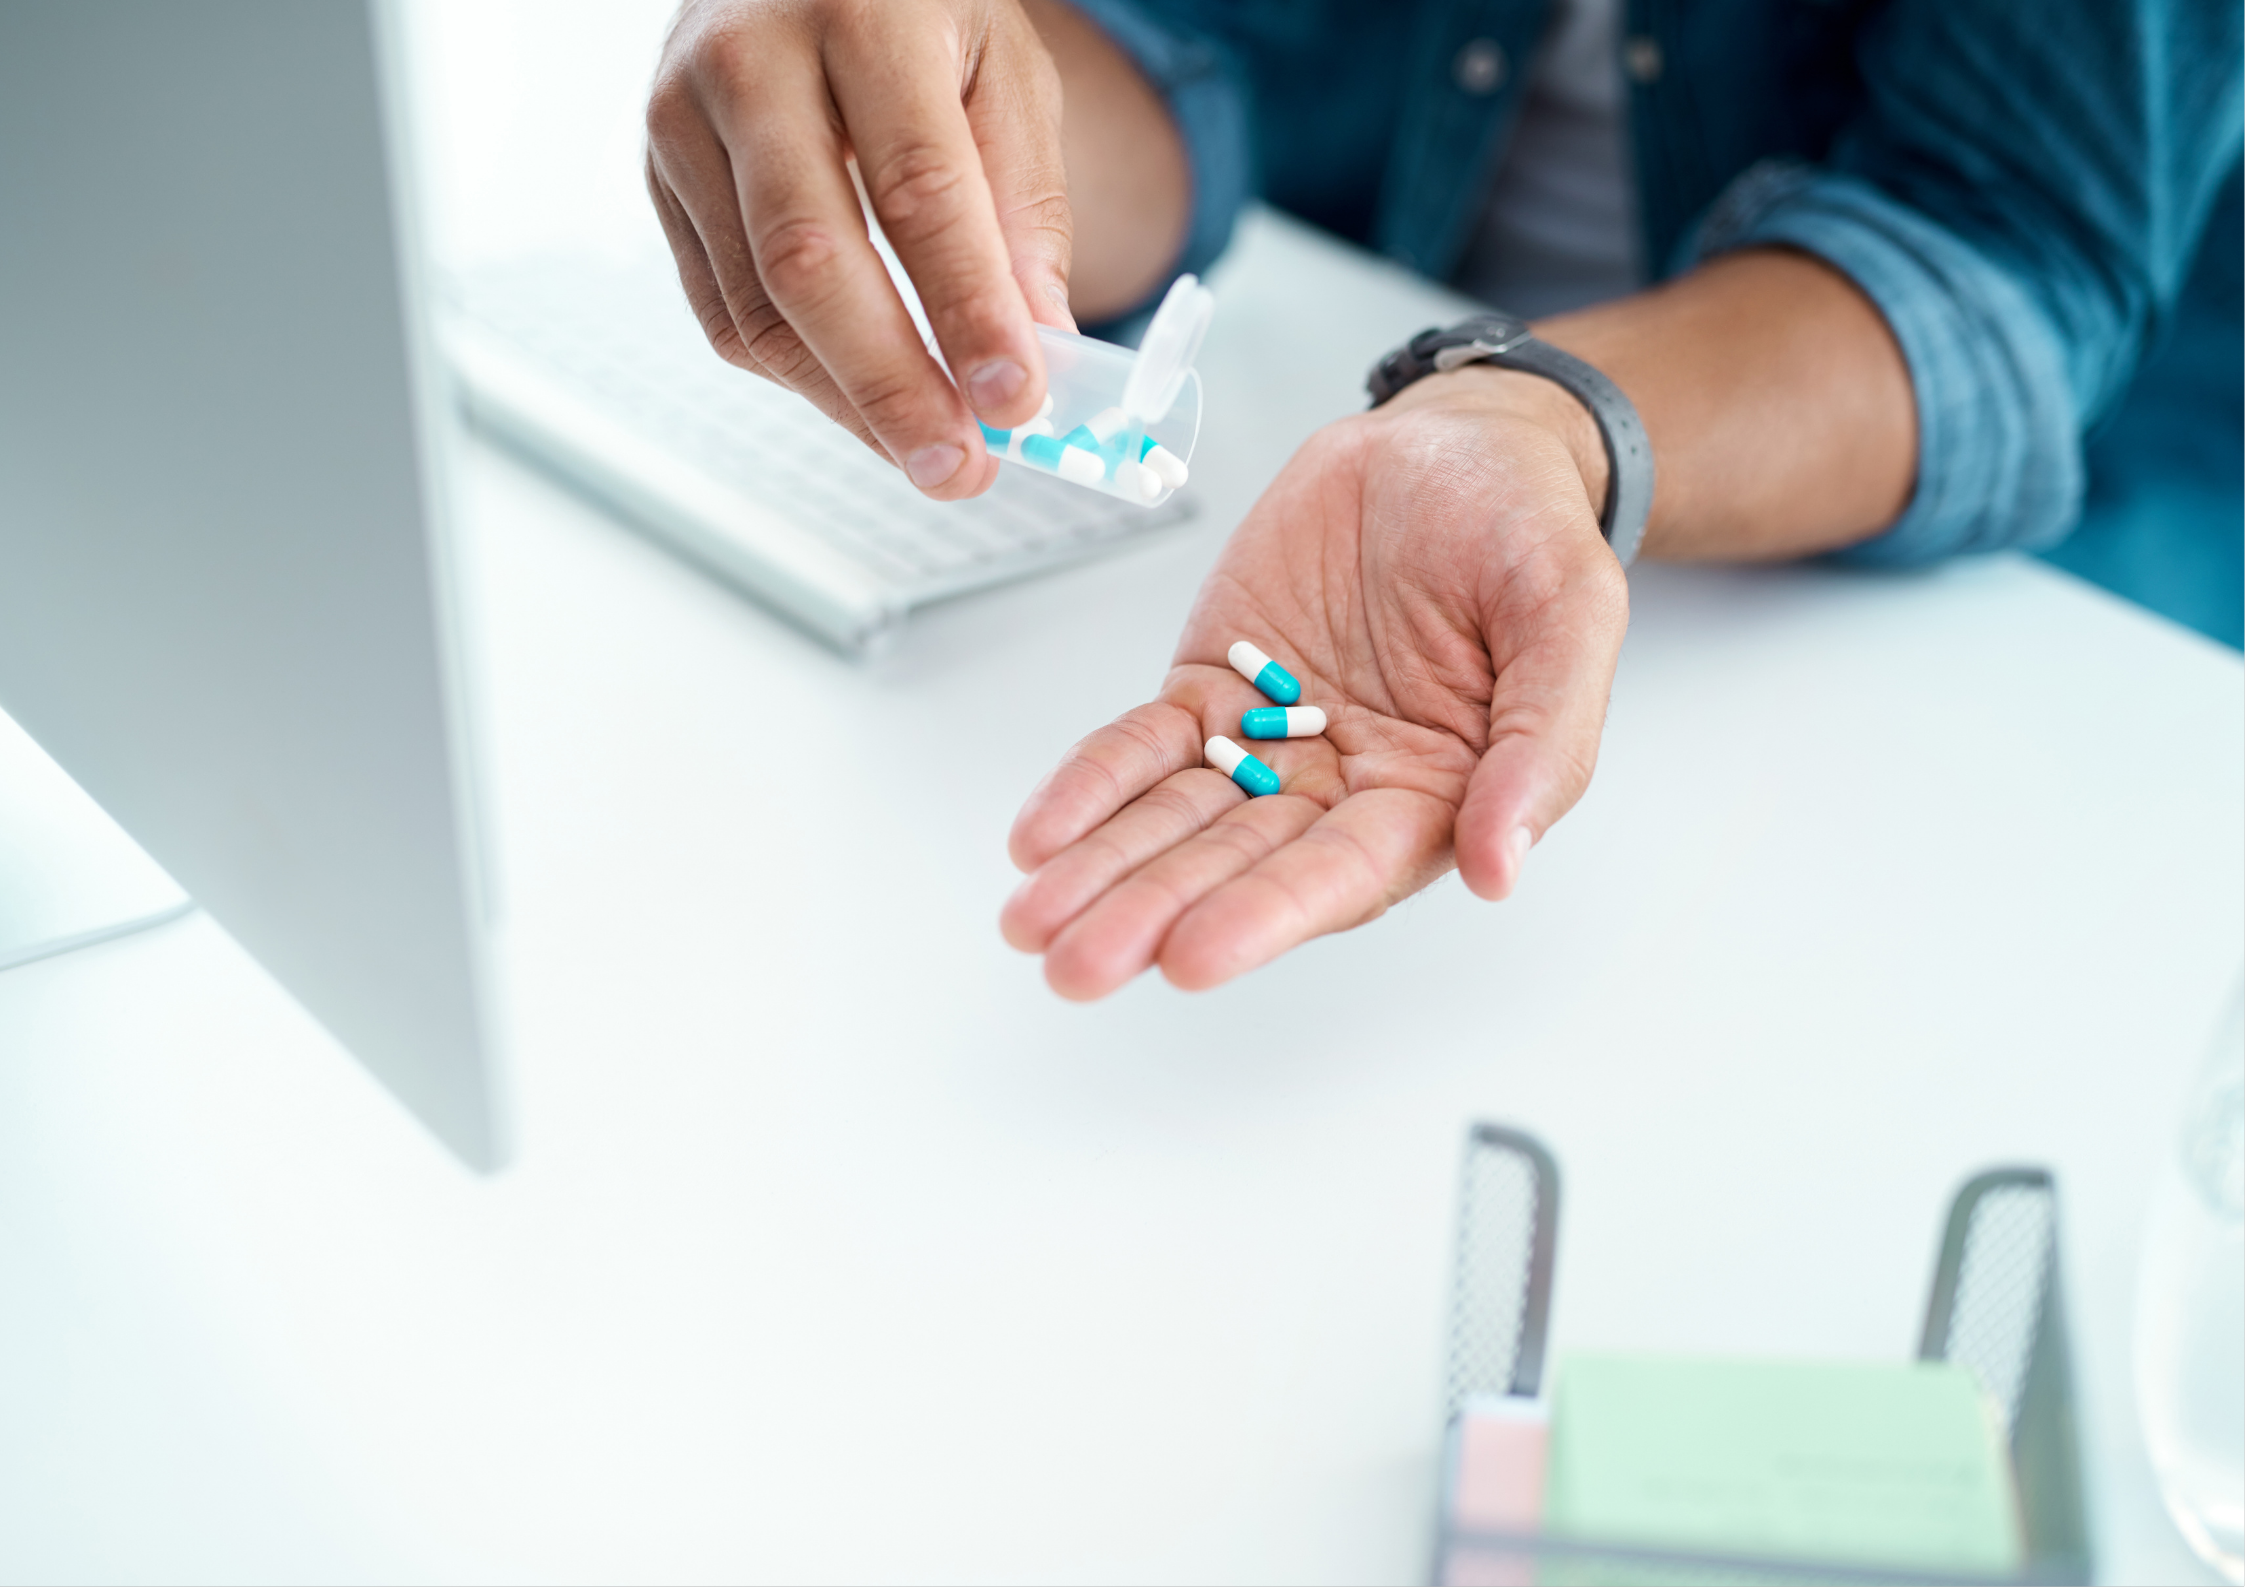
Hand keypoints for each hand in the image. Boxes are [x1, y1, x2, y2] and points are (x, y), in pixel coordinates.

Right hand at [644, 0, 1073, 498]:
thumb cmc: (913, 12)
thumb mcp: (1003, 70)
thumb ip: (1024, 203)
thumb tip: (1037, 340)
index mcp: (860, 15)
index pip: (917, 189)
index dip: (968, 309)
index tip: (1016, 397)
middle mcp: (751, 63)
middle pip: (810, 261)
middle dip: (892, 386)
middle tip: (959, 464)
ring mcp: (684, 123)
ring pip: (756, 307)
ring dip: (847, 404)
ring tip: (927, 453)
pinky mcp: (660, 180)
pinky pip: (726, 313)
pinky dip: (801, 377)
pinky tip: (864, 401)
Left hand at [1000, 370, 1629, 998]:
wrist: (1452, 443)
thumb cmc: (1524, 529)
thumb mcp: (1572, 615)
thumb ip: (1544, 743)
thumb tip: (1497, 868)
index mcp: (1438, 796)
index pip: (1342, 872)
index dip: (1266, 914)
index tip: (1192, 957)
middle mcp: (1344, 789)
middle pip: (1237, 864)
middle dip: (1155, 912)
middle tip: (1078, 962)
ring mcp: (1268, 743)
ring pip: (1175, 820)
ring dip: (1103, 872)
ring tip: (1031, 921)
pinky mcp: (1211, 691)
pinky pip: (1142, 747)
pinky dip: (1089, 788)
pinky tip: (1040, 835)